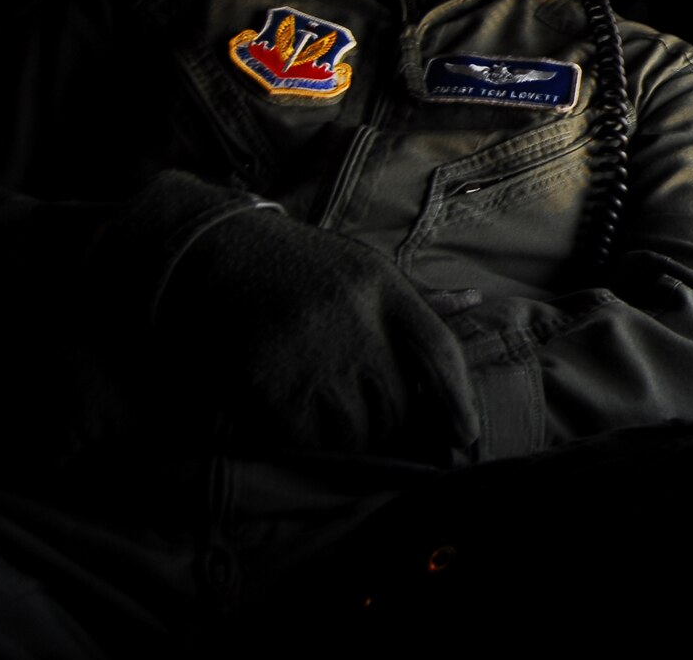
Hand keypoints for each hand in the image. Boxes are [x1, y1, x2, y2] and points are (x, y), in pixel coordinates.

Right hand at [153, 203, 480, 459]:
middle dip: (394, 427)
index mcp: (383, 287)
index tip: (467, 436)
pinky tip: (296, 423)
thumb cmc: (304, 265)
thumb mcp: (364, 267)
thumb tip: (475, 301)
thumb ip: (416, 296)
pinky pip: (303, 439)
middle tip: (379, 428)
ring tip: (334, 421)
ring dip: (349, 440)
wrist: (217, 250)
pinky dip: (304, 443)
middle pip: (400, 405)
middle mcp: (354, 319)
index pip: (439, 350)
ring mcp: (310, 351)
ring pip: (354, 431)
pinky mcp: (266, 379)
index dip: (459, 399)